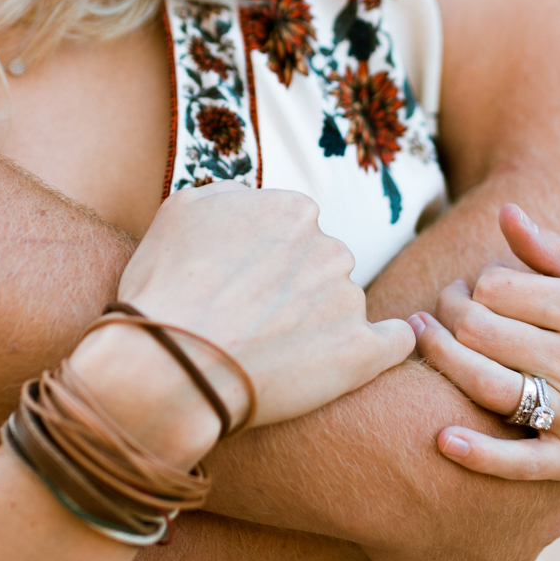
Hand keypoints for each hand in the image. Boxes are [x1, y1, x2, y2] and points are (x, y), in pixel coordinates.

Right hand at [104, 185, 415, 432]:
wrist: (167, 365)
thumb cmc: (165, 289)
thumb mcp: (182, 208)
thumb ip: (232, 195)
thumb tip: (252, 200)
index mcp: (294, 210)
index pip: (293, 231)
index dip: (266, 261)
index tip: (242, 287)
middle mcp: (331, 247)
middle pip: (322, 265)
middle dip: (294, 290)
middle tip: (252, 323)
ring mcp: (349, 300)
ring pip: (344, 304)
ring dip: (320, 323)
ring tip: (270, 354)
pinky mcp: (361, 353)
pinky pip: (394, 342)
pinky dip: (385, 345)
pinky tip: (369, 352)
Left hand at [409, 205, 559, 483]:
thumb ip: (555, 252)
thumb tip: (506, 214)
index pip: (500, 288)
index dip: (476, 282)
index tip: (475, 286)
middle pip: (483, 332)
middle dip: (449, 311)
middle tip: (440, 306)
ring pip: (488, 386)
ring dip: (443, 360)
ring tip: (422, 339)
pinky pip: (520, 461)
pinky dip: (479, 453)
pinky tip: (443, 438)